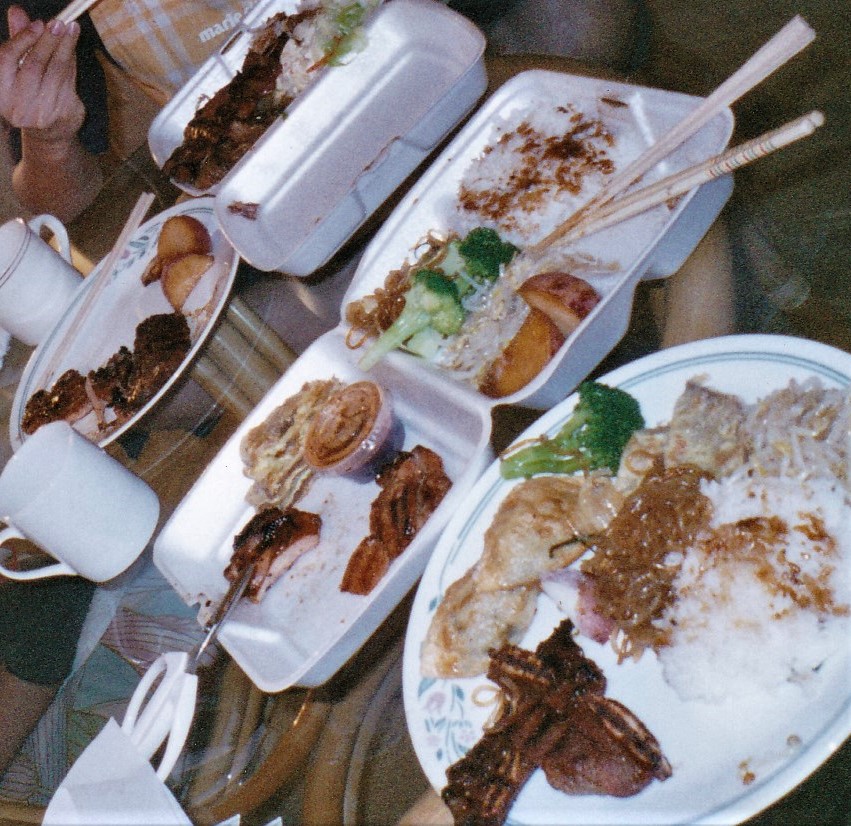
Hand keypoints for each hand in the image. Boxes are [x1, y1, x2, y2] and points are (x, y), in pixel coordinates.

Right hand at [0, 6, 84, 147]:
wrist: (48, 133)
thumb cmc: (29, 93)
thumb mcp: (18, 68)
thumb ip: (18, 40)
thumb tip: (17, 12)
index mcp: (1, 92)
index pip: (6, 59)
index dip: (22, 39)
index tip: (38, 23)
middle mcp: (17, 104)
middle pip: (34, 65)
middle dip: (48, 41)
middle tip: (59, 22)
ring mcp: (41, 112)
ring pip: (55, 72)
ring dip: (65, 48)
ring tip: (72, 28)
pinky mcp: (62, 114)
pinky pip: (68, 81)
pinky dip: (72, 62)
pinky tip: (73, 47)